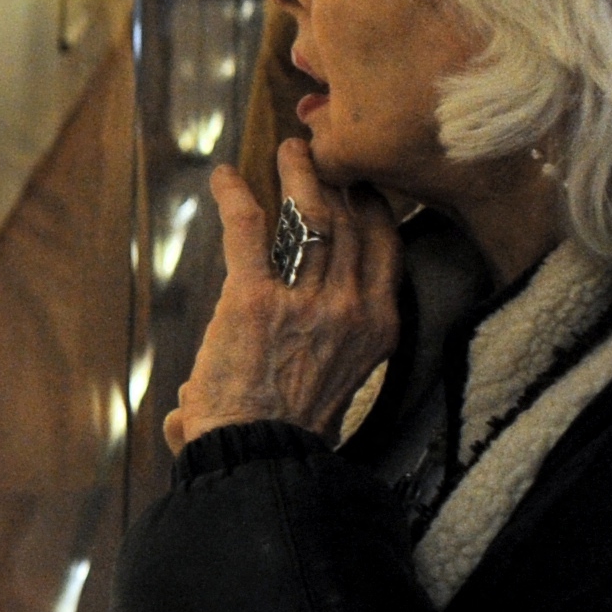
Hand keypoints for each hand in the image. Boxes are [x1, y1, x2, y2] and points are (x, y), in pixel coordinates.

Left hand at [165, 140, 400, 450]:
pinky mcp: (253, 299)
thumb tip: (253, 369)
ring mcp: (306, 301)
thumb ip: (314, 367)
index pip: (387, 248)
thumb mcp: (334, 393)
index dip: (373, 206)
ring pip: (310, 213)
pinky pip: (250, 230)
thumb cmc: (287, 436)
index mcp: (378, 328)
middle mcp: (352, 308)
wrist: (258, 460)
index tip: (358, 183)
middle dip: (337, 178)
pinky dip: (235, 197)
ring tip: (288, 150)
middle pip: (352, 220)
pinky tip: (224, 178)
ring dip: (298, 174)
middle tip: (319, 153)